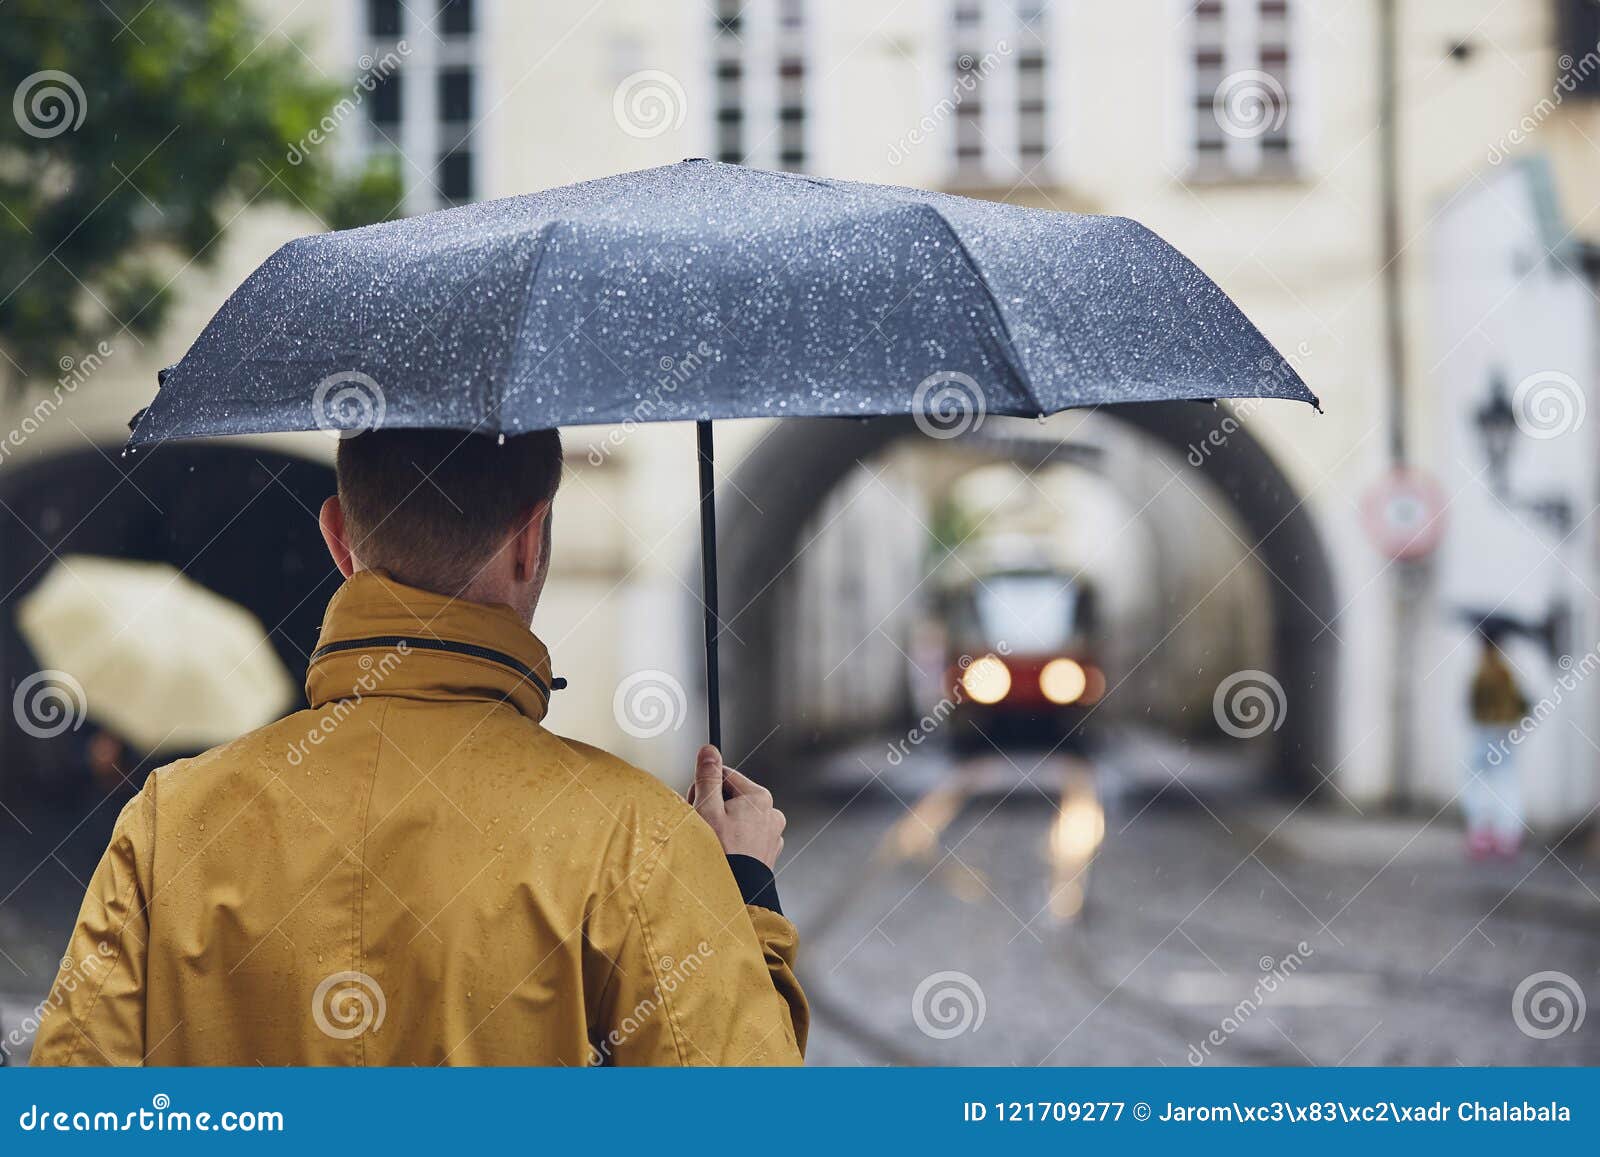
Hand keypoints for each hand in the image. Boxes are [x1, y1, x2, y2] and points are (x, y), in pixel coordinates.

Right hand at [687, 744, 785, 868]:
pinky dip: (734, 842)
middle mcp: (771, 813)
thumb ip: (708, 777)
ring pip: (739, 818)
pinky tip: (724, 853)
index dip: (704, 787)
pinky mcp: (768, 852)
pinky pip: (747, 838)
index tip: (695, 803)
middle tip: (702, 826)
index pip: (724, 775)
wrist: (736, 894)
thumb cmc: (721, 853)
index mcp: (759, 797)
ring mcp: (772, 834)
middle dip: (713, 808)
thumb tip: (709, 750)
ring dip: (723, 825)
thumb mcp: (707, 809)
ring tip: (713, 843)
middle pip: (732, 796)